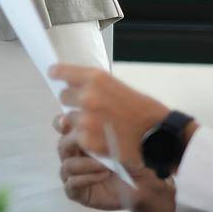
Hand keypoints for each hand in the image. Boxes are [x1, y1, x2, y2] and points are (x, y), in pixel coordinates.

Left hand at [51, 65, 172, 159]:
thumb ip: (95, 89)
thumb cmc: (144, 111)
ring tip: (100, 126)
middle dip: (73, 102)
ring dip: (79, 122)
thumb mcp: (119, 88)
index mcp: (96, 79)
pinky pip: (77, 136)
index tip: (54, 74)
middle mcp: (87, 96)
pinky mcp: (86, 139)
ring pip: (69, 118)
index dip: (58, 74)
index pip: (62, 72)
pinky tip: (103, 138)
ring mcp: (85, 119)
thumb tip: (73, 93)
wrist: (159, 135)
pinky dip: (86, 138)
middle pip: (63, 96)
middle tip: (90, 109)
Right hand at [55, 119, 174, 211]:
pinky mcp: (76, 191)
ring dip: (86, 164)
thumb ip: (100, 124)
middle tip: (90, 142)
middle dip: (76, 143)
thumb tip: (84, 111)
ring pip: (67, 166)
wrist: (147, 182)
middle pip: (62, 146)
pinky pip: (71, 184)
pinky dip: (86, 178)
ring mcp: (74, 174)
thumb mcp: (119, 136)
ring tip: (105, 165)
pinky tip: (103, 175)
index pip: (62, 126)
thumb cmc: (135, 156)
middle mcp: (75, 154)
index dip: (63, 123)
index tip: (69, 122)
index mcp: (81, 137)